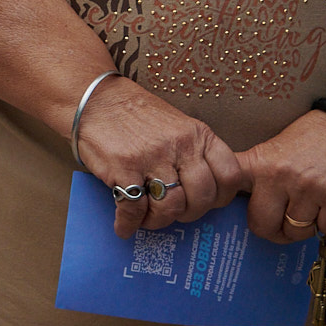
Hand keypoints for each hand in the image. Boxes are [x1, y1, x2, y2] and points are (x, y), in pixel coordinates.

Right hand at [75, 77, 244, 239]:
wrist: (96, 100)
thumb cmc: (137, 115)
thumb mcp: (178, 125)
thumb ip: (194, 153)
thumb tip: (204, 193)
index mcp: (198, 134)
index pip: (230, 175)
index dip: (221, 197)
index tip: (207, 202)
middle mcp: (180, 145)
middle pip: (202, 197)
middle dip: (190, 214)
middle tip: (176, 213)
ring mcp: (152, 157)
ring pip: (171, 207)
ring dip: (159, 221)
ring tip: (148, 218)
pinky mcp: (124, 167)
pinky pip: (135, 208)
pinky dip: (129, 224)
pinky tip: (125, 225)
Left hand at [236, 110, 325, 243]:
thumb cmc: (316, 139)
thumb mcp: (277, 147)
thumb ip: (259, 174)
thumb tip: (242, 207)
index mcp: (262, 161)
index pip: (231, 187)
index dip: (224, 201)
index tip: (228, 209)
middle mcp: (282, 175)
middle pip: (262, 226)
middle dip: (275, 228)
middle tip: (287, 219)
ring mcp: (311, 188)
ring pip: (297, 231)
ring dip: (308, 225)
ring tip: (316, 203)